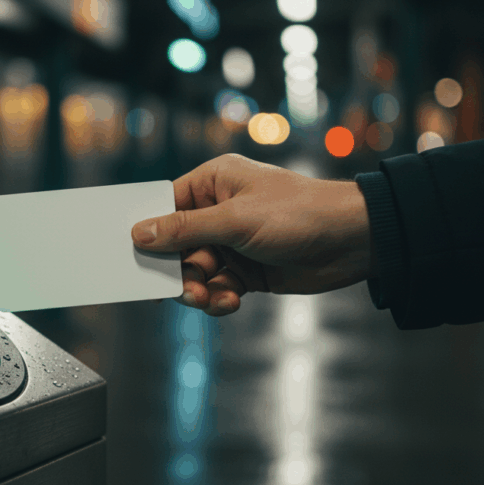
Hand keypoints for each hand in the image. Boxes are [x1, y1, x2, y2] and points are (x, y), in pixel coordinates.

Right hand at [132, 154, 373, 315]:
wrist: (352, 241)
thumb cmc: (298, 213)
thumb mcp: (235, 220)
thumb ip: (185, 229)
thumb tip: (140, 232)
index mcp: (214, 182)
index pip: (166, 206)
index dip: (149, 232)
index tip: (131, 256)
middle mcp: (220, 210)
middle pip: (177, 246)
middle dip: (179, 270)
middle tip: (184, 289)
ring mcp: (234, 242)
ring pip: (196, 272)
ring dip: (199, 289)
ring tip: (210, 299)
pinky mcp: (248, 270)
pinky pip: (218, 287)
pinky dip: (220, 298)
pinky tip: (232, 302)